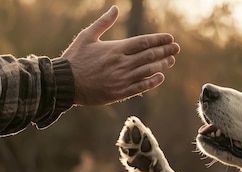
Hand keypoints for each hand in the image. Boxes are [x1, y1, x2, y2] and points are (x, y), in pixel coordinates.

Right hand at [61, 5, 179, 105]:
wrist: (65, 83)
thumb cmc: (75, 58)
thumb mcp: (87, 36)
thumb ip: (103, 22)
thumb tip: (115, 8)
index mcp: (115, 49)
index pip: (143, 42)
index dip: (159, 40)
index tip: (170, 38)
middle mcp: (121, 64)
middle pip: (149, 56)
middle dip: (165, 51)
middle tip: (176, 48)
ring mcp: (121, 79)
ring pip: (147, 71)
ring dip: (161, 65)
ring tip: (170, 60)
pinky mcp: (119, 93)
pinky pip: (140, 87)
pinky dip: (152, 82)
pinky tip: (160, 77)